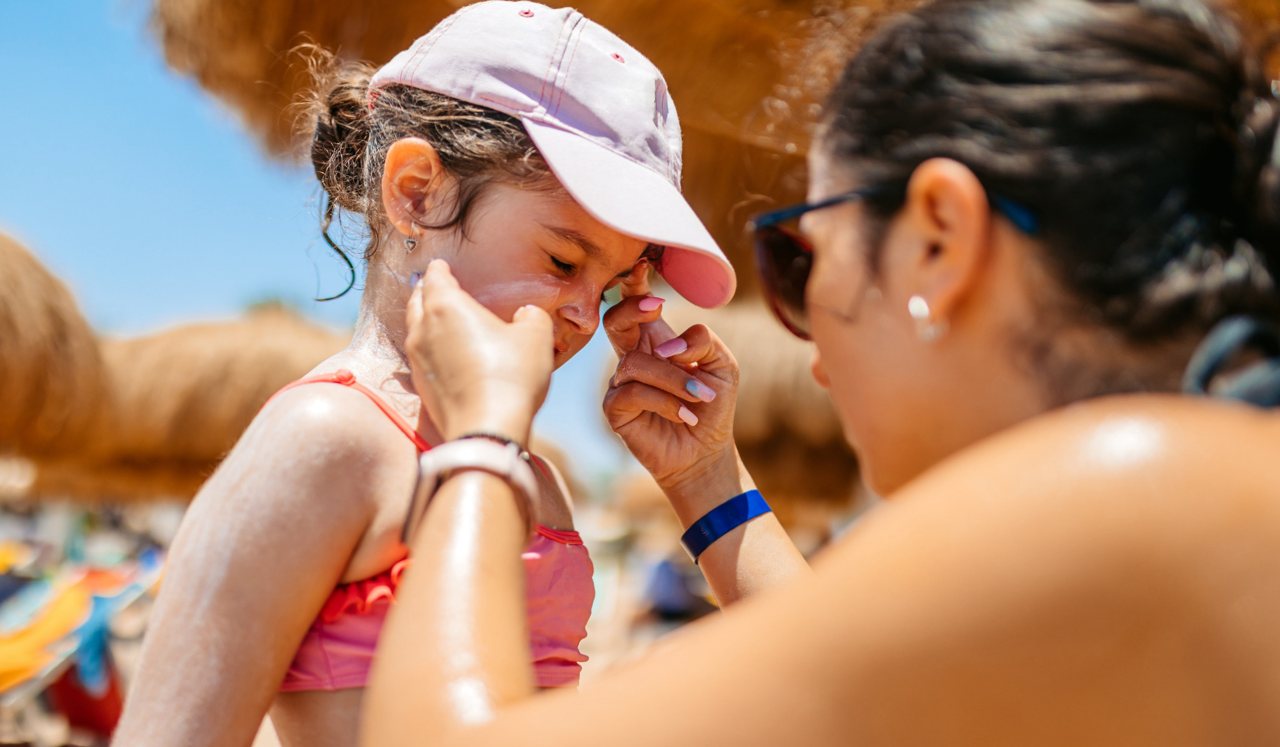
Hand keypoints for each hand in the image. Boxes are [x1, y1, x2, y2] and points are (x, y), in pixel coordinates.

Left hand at [406, 260, 553, 445]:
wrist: (486, 429)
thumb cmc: (510, 376)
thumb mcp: (535, 337)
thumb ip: (531, 316)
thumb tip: (526, 315)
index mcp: (447, 306)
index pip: (436, 278)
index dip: (439, 269)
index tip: (440, 265)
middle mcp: (424, 329)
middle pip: (417, 301)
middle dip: (425, 291)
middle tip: (432, 285)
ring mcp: (419, 360)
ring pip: (414, 329)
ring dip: (423, 319)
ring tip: (435, 317)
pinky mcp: (421, 386)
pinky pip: (421, 356)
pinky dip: (429, 347)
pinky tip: (443, 353)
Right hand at [602, 273, 751, 525]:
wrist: (705, 451)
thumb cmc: (711, 406)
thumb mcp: (722, 365)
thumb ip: (703, 341)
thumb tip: (669, 347)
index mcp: (657, 341)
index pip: (638, 305)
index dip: (634, 284)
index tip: (641, 264)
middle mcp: (635, 357)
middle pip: (615, 321)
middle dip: (630, 310)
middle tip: (654, 309)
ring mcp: (622, 382)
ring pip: (635, 363)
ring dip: (673, 379)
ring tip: (699, 398)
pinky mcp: (616, 409)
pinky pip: (632, 392)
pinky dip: (663, 401)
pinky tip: (683, 416)